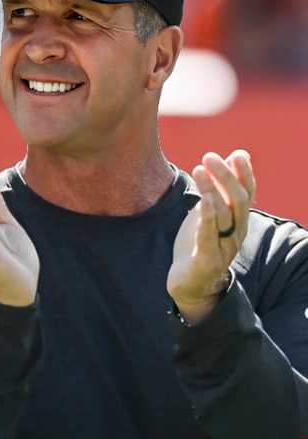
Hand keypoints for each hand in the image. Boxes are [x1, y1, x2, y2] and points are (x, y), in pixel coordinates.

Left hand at [167, 151, 256, 322]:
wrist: (190, 284)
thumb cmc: (199, 244)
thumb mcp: (209, 215)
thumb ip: (219, 191)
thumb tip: (229, 158)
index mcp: (238, 221)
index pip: (248, 194)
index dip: (245, 174)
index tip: (238, 154)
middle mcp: (236, 233)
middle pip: (239, 201)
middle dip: (227, 176)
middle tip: (210, 156)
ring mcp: (223, 247)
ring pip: (225, 215)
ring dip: (212, 189)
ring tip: (200, 169)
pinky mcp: (207, 259)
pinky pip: (209, 235)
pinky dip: (209, 216)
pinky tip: (204, 199)